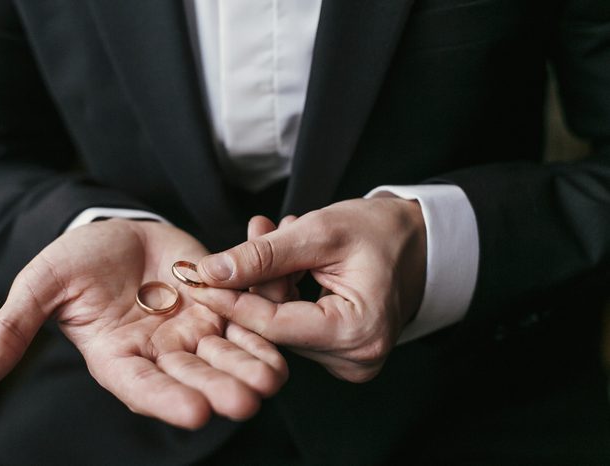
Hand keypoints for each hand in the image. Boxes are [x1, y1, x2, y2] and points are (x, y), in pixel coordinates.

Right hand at [0, 220, 287, 428]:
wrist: (115, 234)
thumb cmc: (74, 262)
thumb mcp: (40, 288)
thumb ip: (13, 329)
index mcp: (119, 358)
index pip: (142, 388)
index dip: (166, 400)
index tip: (192, 411)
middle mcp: (162, 354)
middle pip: (194, 377)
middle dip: (220, 388)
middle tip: (246, 400)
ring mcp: (194, 331)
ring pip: (228, 353)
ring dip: (251, 363)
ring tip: (273, 374)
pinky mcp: (221, 305)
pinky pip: (247, 312)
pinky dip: (264, 314)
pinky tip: (281, 314)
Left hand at [190, 197, 425, 382]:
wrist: (418, 242)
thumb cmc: (381, 232)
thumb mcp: (321, 232)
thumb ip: (264, 255)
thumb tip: (210, 273)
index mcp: (356, 332)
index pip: (272, 323)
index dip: (230, 301)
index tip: (195, 281)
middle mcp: (354, 359)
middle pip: (274, 325)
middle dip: (255, 278)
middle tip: (254, 229)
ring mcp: (348, 362)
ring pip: (280, 324)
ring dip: (270, 278)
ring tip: (277, 233)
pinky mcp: (341, 355)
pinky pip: (294, 325)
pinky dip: (285, 290)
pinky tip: (289, 257)